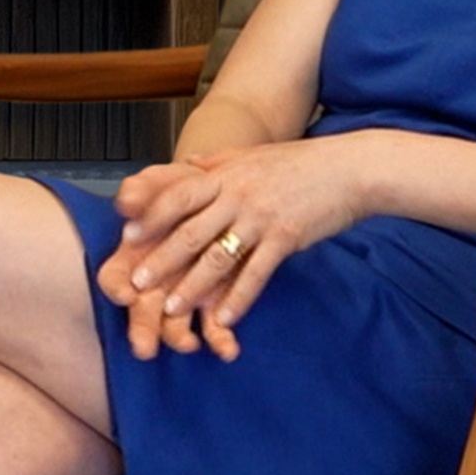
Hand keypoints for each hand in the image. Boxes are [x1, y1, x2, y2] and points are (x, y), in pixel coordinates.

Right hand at [95, 163, 237, 358]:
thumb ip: (146, 189)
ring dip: (178, 338)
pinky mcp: (214, 301)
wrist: (234, 196)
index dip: (116, 286)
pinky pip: (214, 327)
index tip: (123, 293)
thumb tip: (127, 200)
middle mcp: (156, 280)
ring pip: (175, 324)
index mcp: (135, 254)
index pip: (114, 276)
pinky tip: (229, 350)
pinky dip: (221, 340)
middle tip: (143, 347)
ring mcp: (184, 293)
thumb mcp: (168, 181)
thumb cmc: (190, 190)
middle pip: (140, 310)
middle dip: (142, 329)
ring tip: (190, 345)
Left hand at [100, 139, 368, 333]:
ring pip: (218, 256)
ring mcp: (261, 217)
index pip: (177, 195)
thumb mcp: (249, 155)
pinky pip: (257, 273)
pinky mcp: (286, 239)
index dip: (151, 216)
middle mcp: (237, 194)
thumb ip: (215, 163)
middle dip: (160, 259)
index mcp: (224, 174)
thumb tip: (185, 164)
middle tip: (136, 284)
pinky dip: (239, 298)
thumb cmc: (296, 164)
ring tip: (172, 309)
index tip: (127, 236)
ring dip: (192, 286)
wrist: (348, 169)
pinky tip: (224, 319)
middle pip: (190, 230)